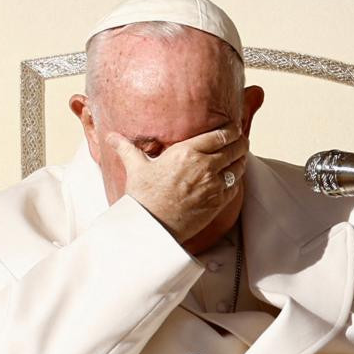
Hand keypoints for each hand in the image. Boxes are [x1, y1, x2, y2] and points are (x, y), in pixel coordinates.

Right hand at [106, 124, 247, 243]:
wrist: (152, 225)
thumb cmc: (144, 196)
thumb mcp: (135, 167)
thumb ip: (127, 148)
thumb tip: (111, 137)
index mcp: (187, 151)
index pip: (219, 134)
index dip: (231, 130)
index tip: (233, 128)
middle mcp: (204, 165)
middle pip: (234, 147)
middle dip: (240, 142)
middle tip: (241, 140)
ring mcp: (214, 184)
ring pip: (238, 166)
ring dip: (241, 159)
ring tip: (241, 155)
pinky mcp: (218, 201)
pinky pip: (235, 185)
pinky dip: (237, 179)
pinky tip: (234, 176)